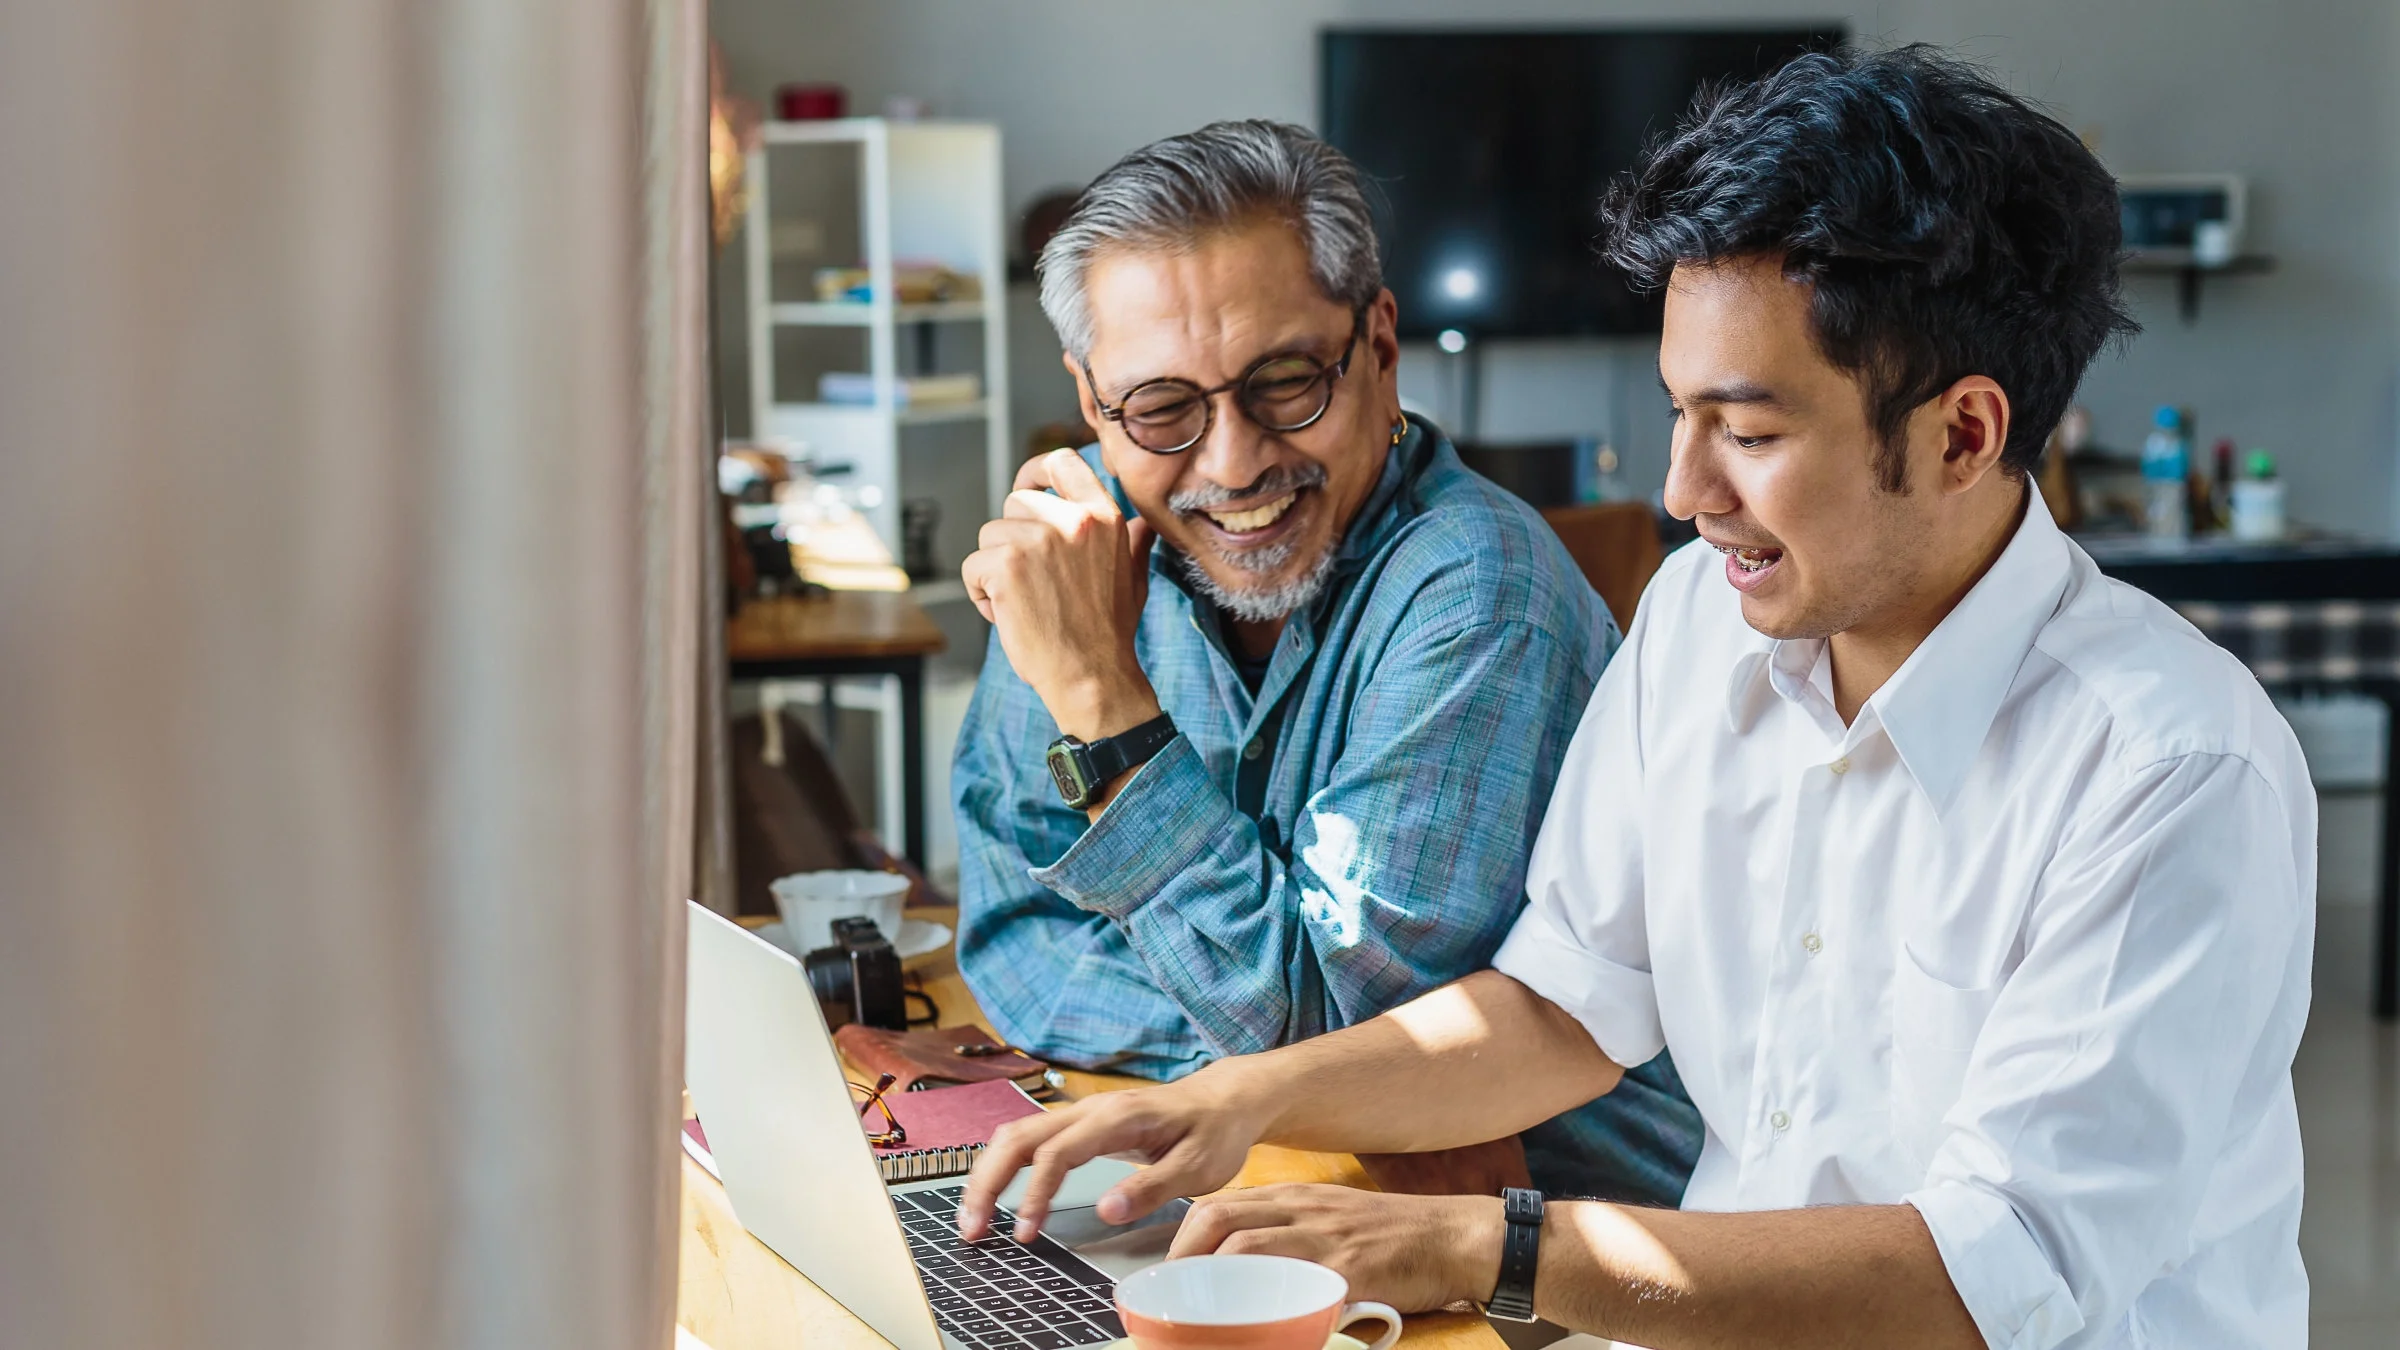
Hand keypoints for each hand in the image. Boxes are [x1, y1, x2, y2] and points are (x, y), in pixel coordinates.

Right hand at [957, 1071, 1267, 1244]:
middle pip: (1019, 1138)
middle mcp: (1090, 1109)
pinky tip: (995, 1194)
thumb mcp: (1198, 1166)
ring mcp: (1081, 1114)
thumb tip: (1107, 1210)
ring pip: (1016, 1135)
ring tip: (973, 1218)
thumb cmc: (1213, 1131)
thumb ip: (1152, 1187)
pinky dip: (1003, 1165)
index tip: (1025, 1232)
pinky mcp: (1080, 1124)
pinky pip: (1028, 1138)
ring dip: (988, 1174)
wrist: (1223, 1100)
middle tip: (972, 1229)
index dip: (1034, 1193)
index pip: (1057, 1153)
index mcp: (1117, 1117)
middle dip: (988, 1182)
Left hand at [960, 449, 1160, 742]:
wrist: (1091, 676)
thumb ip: (1132, 544)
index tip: (1027, 485)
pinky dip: (980, 593)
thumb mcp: (1133, 579)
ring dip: (995, 569)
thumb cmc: (1109, 632)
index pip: (1063, 461)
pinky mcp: (1005, 565)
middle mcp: (1072, 520)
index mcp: (1104, 516)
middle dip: (1013, 539)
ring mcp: (1037, 539)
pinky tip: (1007, 616)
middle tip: (1033, 580)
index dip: (1036, 469)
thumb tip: (1143, 525)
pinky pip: (973, 567)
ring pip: (990, 536)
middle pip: (1016, 503)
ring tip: (1023, 602)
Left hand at [1168, 1185, 1504, 1314]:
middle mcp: (1300, 1209)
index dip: (1184, 1237)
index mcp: (1294, 1197)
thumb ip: (1291, 1235)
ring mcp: (1321, 1237)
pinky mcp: (1346, 1268)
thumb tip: (1245, 1269)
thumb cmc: (1395, 1234)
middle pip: (1216, 1217)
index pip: (1219, 1204)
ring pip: (1242, 1246)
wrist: (1453, 1236)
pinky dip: (1259, 1303)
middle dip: (1181, 1255)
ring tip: (1196, 1310)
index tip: (1171, 1270)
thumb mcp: (1333, 1218)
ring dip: (1208, 1280)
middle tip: (1172, 1291)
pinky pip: (1289, 1283)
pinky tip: (1248, 1323)